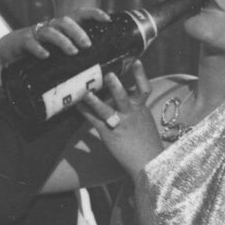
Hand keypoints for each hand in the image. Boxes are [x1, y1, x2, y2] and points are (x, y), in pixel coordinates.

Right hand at [0, 10, 108, 93]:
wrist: (4, 56)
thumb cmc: (34, 59)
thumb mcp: (54, 58)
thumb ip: (68, 63)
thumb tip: (91, 79)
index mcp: (58, 29)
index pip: (78, 16)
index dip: (93, 14)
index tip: (107, 19)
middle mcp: (47, 28)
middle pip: (65, 21)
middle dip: (78, 31)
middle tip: (87, 45)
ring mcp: (34, 34)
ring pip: (51, 31)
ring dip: (63, 40)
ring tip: (72, 52)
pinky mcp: (21, 42)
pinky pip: (31, 42)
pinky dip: (39, 49)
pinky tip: (46, 56)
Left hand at [81, 64, 163, 179]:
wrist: (148, 164)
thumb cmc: (147, 145)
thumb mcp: (145, 123)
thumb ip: (137, 110)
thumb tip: (128, 100)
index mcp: (141, 109)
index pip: (144, 88)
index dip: (140, 74)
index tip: (135, 60)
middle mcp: (131, 113)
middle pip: (124, 96)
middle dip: (116, 85)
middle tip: (109, 74)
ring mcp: (119, 123)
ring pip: (107, 109)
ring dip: (96, 100)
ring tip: (87, 92)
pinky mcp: (109, 133)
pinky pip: (94, 120)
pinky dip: (85, 111)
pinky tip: (76, 104)